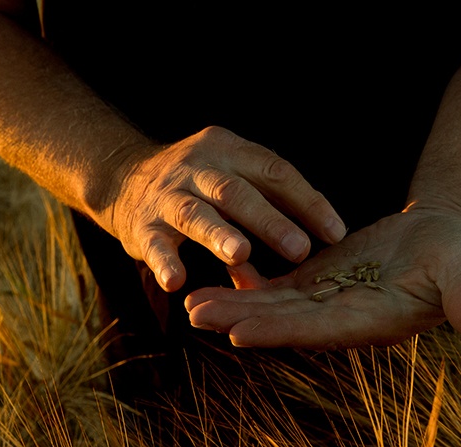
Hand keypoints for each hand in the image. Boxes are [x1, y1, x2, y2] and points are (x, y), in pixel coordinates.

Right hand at [104, 126, 346, 291]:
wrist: (125, 178)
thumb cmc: (200, 185)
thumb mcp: (234, 179)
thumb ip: (267, 206)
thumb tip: (318, 243)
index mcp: (230, 151)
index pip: (274, 172)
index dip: (306, 202)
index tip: (335, 233)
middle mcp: (198, 167)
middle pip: (236, 192)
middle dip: (269, 221)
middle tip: (299, 249)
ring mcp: (168, 195)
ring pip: (196, 214)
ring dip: (218, 234)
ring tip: (240, 254)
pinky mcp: (143, 225)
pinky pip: (155, 244)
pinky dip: (165, 261)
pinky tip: (176, 281)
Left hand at [184, 208, 460, 347]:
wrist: (441, 236)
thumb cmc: (457, 253)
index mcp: (372, 320)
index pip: (318, 330)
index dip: (279, 332)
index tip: (240, 333)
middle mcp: (342, 318)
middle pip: (283, 321)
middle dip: (239, 318)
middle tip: (193, 313)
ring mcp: (326, 301)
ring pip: (273, 305)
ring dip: (234, 303)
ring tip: (190, 303)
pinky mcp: (318, 281)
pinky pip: (277, 286)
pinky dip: (249, 282)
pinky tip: (217, 275)